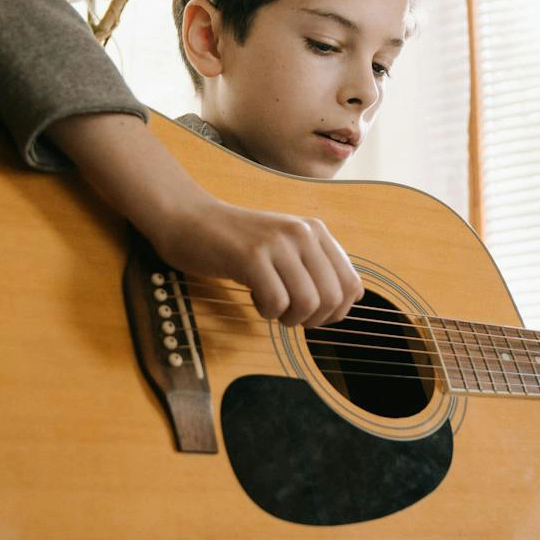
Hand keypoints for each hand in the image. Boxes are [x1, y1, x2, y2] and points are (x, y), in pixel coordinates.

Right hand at [49, 111, 363, 327]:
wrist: (187, 219)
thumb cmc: (233, 242)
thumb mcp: (283, 248)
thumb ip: (313, 269)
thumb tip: (341, 309)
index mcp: (316, 231)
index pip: (352, 286)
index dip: (335, 313)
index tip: (310, 315)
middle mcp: (302, 232)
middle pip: (333, 299)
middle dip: (312, 321)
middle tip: (287, 316)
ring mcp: (277, 243)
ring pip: (308, 303)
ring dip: (288, 318)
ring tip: (270, 307)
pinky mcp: (251, 256)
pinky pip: (276, 302)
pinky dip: (266, 311)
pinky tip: (253, 298)